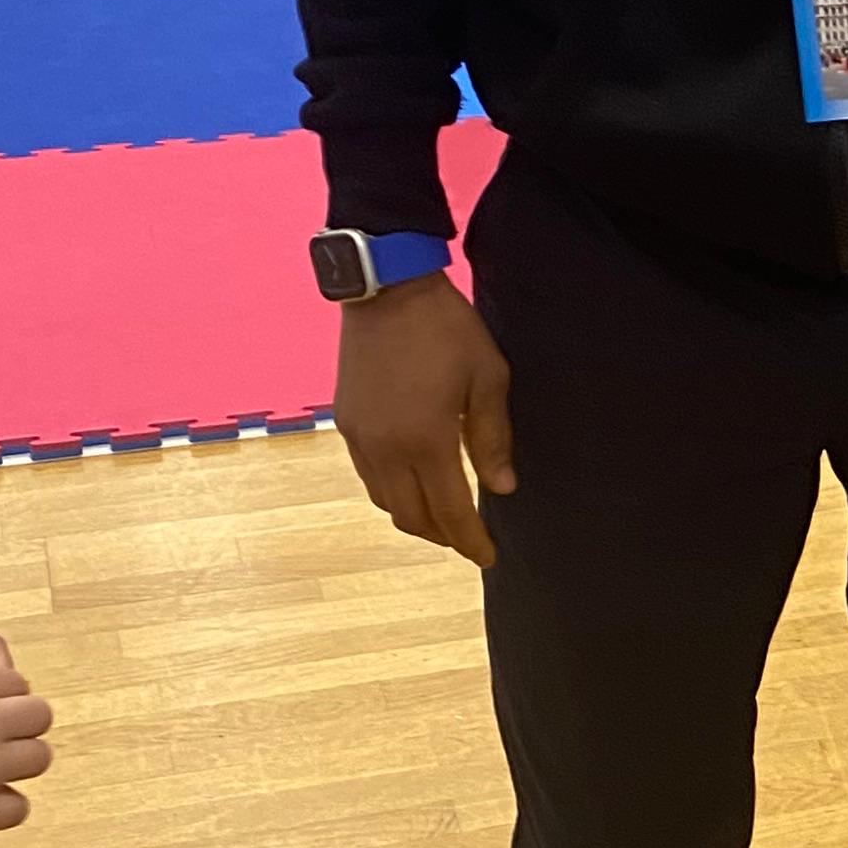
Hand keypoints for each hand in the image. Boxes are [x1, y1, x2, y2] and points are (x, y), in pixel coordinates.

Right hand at [334, 273, 514, 566]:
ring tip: (442, 515)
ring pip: (385, 502)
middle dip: (442, 537)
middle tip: (468, 539)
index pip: (450, 512)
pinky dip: (392, 492)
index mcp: (426, 441)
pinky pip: (368, 477)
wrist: (388, 290)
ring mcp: (360, 438)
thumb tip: (502, 489)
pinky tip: (412, 481)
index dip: (470, 541)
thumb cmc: (447, 330)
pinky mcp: (346, 423)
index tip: (488, 558)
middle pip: (412, 518)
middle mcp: (386, 449)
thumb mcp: (487, 378)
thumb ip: (492, 439)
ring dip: (414, 517)